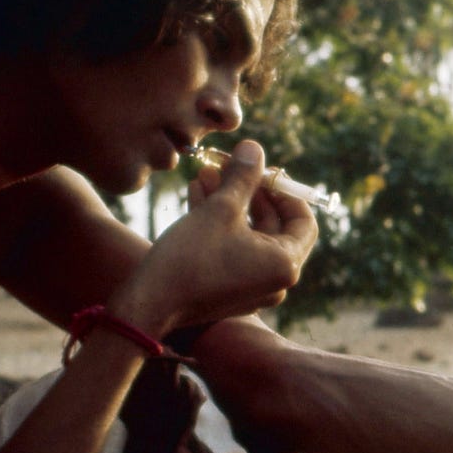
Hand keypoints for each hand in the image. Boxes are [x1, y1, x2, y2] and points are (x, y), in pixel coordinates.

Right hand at [112, 140, 317, 332]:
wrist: (149, 304)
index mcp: (284, 265)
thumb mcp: (220, 209)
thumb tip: (254, 148)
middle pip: (273, 226)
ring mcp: (251, 290)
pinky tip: (198, 195)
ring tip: (207, 173)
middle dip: (249, 192)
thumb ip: (243, 176)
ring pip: (248, 236)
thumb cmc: (189, 258)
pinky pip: (233, 251)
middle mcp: (274, 282)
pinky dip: (220, 226)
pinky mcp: (227, 291)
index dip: (285, 190)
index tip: (262, 170)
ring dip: (230, 203)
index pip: (303, 221)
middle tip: (230, 165)